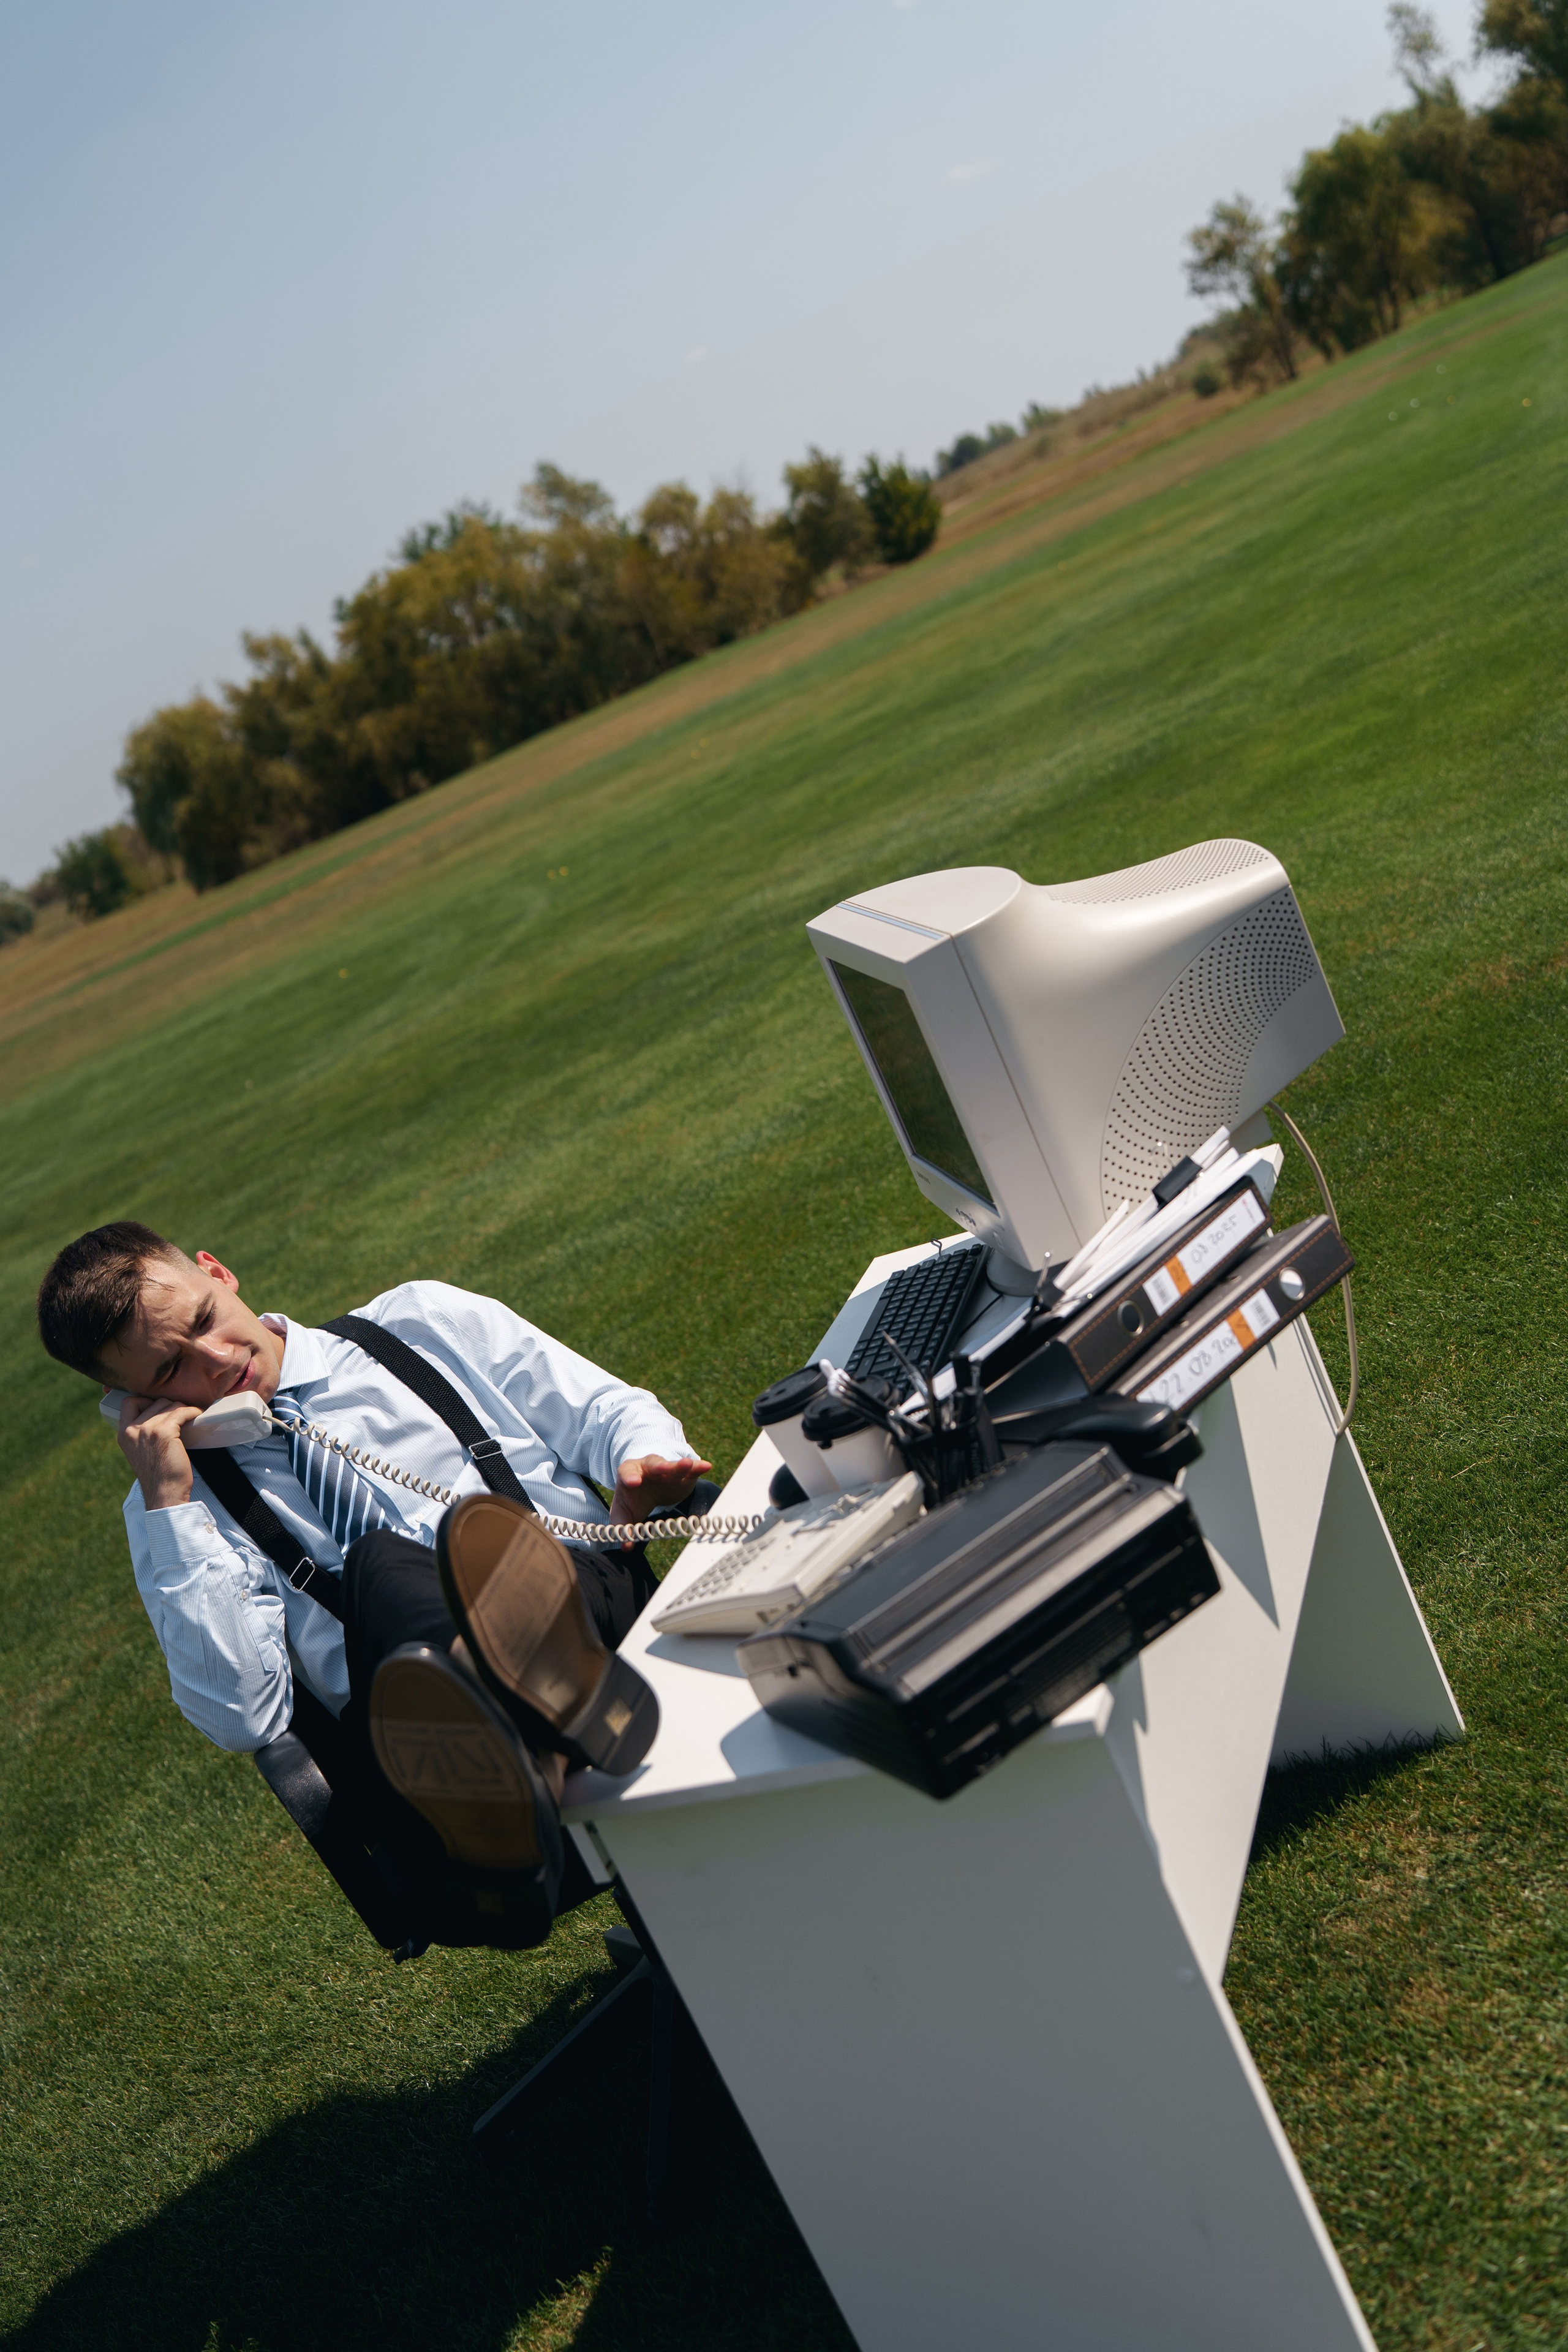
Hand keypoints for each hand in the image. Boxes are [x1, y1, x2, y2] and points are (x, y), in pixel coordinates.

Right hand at [114, 1392, 204, 1512]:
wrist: (164, 1494)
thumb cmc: (158, 1475)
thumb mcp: (139, 1451)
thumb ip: (141, 1434)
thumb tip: (156, 1415)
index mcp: (123, 1433)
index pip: (129, 1402)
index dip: (146, 1400)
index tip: (160, 1407)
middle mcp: (132, 1429)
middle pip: (154, 1401)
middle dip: (170, 1406)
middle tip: (180, 1414)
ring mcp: (147, 1430)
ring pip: (169, 1405)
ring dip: (182, 1408)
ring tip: (189, 1415)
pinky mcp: (165, 1433)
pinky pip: (181, 1412)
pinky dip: (192, 1412)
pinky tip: (196, 1415)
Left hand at [610, 1453, 713, 1529]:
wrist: (647, 1491)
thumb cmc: (632, 1500)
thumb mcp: (624, 1513)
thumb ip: (623, 1527)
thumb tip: (627, 1546)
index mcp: (629, 1474)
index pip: (627, 1472)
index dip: (630, 1477)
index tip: (633, 1482)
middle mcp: (648, 1468)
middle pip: (654, 1465)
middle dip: (660, 1466)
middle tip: (664, 1468)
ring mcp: (667, 1470)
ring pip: (674, 1466)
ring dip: (681, 1465)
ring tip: (688, 1463)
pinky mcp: (683, 1475)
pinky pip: (691, 1470)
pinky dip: (698, 1468)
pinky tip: (706, 1466)